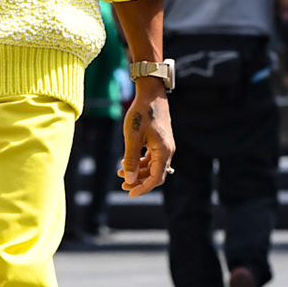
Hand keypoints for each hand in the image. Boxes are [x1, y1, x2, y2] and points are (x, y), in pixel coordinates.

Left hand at [117, 82, 174, 196]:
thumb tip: (129, 179)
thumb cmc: (141, 113)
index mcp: (164, 151)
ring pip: (152, 166)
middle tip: (122, 184)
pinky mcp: (159, 141)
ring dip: (138, 172)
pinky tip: (126, 162)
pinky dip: (140, 162)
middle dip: (139, 181)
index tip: (130, 193)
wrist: (150, 93)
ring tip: (120, 173)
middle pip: (155, 174)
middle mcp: (167, 150)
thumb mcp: (132, 137)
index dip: (143, 188)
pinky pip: (151, 157)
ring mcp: (164, 146)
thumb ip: (130, 159)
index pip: (156, 178)